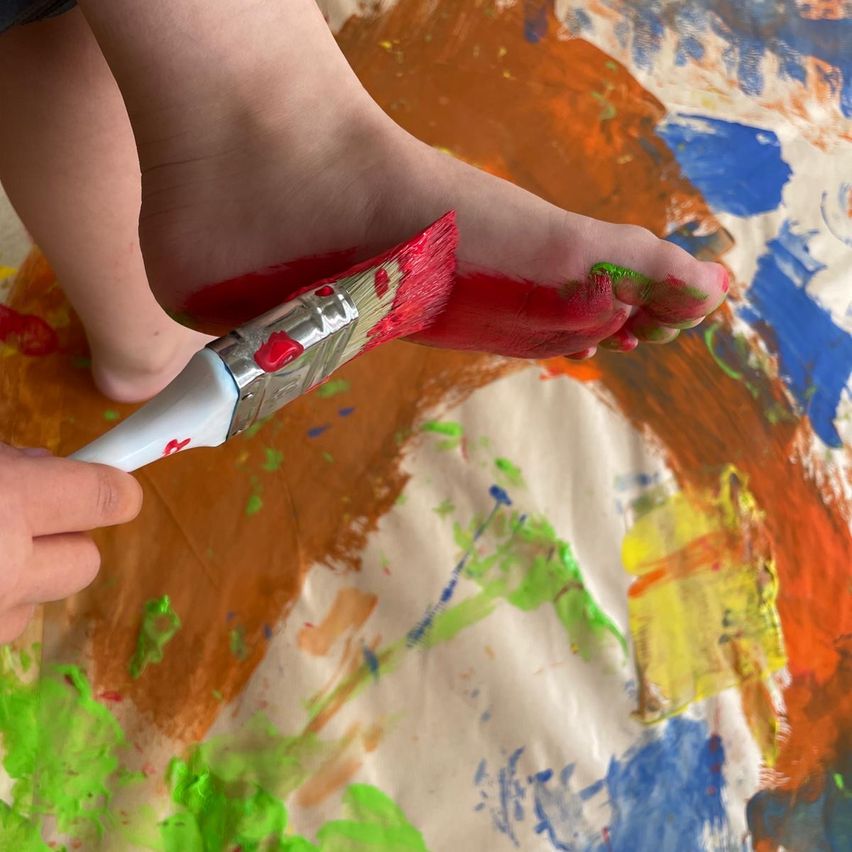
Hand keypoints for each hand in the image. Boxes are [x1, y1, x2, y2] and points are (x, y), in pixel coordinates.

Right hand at [0, 443, 141, 642]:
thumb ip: (15, 463)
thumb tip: (48, 466)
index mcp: (8, 503)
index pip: (107, 498)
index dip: (110, 487)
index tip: (108, 480)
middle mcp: (7, 572)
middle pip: (85, 562)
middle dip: (65, 538)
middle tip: (22, 516)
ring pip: (38, 600)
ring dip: (20, 576)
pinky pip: (0, 621)